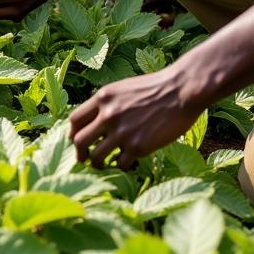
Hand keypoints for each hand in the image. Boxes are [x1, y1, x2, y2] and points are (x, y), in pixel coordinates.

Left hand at [69, 65, 204, 168]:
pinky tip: (127, 162)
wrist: (180, 90)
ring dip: (99, 164)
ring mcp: (122, 132)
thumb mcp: (123, 88)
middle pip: (79, 141)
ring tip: (106, 164)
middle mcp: (108, 115)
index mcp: (103, 97)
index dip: (73, 133)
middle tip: (86, 159)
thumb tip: (95, 121)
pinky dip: (121, 166)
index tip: (77, 141)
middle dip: (80, 154)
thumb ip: (108, 104)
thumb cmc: (155, 87)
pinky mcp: (138, 146)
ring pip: (96, 158)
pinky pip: (120, 165)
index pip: (75, 120)